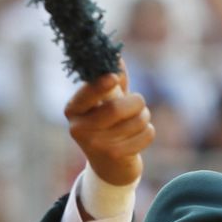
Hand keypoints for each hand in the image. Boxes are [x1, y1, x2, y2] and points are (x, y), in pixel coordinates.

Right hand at [65, 71, 152, 187]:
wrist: (109, 165)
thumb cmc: (108, 123)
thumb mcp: (107, 100)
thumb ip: (113, 79)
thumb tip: (117, 56)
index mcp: (73, 109)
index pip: (86, 94)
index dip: (100, 85)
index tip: (113, 78)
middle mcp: (78, 129)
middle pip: (116, 109)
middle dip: (136, 101)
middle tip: (139, 101)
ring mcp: (95, 145)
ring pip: (135, 121)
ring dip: (144, 116)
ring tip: (139, 118)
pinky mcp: (114, 157)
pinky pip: (145, 135)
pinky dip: (148, 131)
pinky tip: (139, 135)